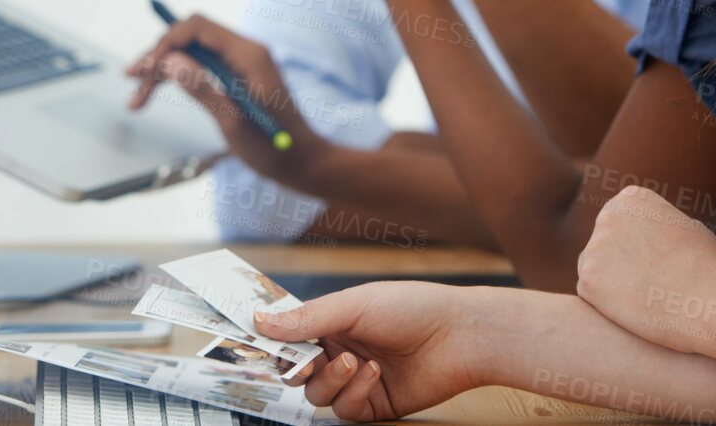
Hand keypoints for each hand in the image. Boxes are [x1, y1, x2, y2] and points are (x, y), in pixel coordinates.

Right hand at [126, 14, 319, 183]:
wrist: (301, 162)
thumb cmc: (274, 148)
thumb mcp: (234, 123)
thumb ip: (203, 89)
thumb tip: (170, 61)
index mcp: (248, 54)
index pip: (197, 28)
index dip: (166, 44)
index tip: (145, 71)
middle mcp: (244, 51)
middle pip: (190, 38)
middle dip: (158, 57)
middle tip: (130, 82)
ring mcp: (240, 63)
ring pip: (191, 52)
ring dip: (162, 70)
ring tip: (135, 98)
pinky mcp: (235, 76)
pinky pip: (200, 66)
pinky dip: (177, 78)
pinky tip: (154, 92)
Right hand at [255, 283, 490, 420]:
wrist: (458, 336)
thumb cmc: (410, 307)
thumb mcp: (354, 305)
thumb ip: (306, 319)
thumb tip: (259, 320)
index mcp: (333, 323)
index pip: (290, 338)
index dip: (274, 344)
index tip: (256, 345)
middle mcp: (340, 351)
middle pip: (297, 373)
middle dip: (298, 368)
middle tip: (308, 360)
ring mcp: (356, 380)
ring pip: (318, 395)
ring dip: (332, 380)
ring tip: (354, 362)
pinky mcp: (374, 405)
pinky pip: (345, 410)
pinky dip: (354, 393)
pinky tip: (373, 374)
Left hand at [575, 186, 715, 355]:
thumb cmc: (712, 269)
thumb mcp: (684, 227)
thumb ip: (655, 225)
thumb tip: (639, 230)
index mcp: (632, 197)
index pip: (620, 228)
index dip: (642, 253)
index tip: (666, 265)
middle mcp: (608, 213)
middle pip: (604, 248)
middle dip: (622, 268)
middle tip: (656, 286)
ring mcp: (595, 244)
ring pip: (595, 272)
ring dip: (614, 287)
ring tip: (649, 297)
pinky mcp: (587, 278)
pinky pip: (589, 295)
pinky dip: (608, 307)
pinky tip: (637, 310)